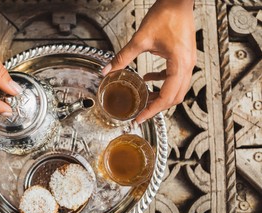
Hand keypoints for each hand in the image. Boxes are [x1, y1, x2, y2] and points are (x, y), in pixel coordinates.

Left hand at [102, 0, 195, 123]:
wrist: (178, 0)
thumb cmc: (166, 14)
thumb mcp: (140, 39)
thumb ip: (123, 57)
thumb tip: (107, 71)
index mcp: (179, 64)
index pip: (166, 96)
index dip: (152, 110)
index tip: (140, 118)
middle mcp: (187, 66)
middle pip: (174, 97)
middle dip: (157, 107)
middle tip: (141, 113)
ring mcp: (188, 62)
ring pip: (176, 89)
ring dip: (160, 96)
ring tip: (144, 100)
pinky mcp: (184, 58)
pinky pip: (174, 78)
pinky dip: (161, 83)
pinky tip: (147, 79)